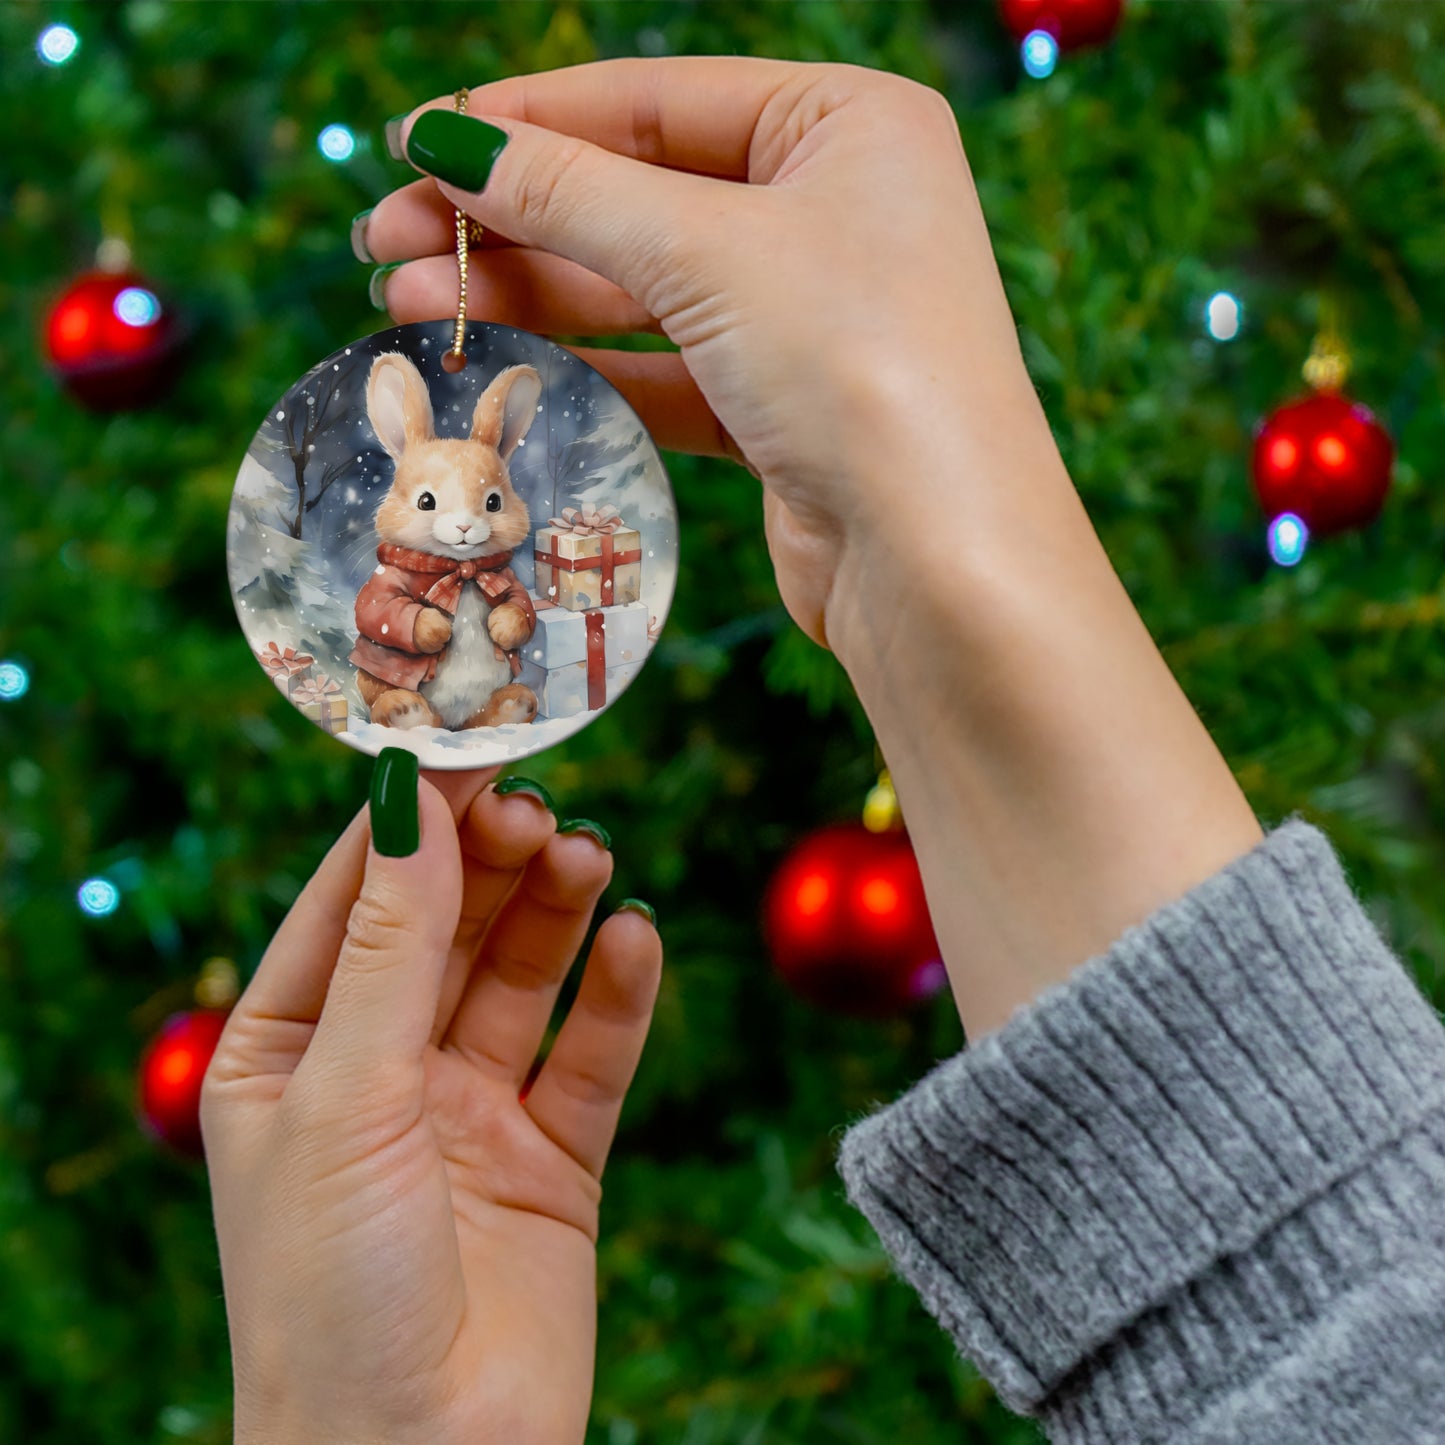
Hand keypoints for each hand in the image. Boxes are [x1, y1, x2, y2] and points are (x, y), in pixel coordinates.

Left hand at [201, 766, 661, 1444]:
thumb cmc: (331, 1292)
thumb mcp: (346, 1096)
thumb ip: (391, 946)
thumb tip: (410, 800)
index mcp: (290, 1053)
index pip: (353, 902)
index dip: (410, 823)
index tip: (468, 746)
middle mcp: (380, 1073)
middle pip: (447, 928)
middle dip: (491, 863)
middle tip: (541, 808)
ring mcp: (469, 1114)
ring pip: (522, 978)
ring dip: (556, 912)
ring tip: (589, 857)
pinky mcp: (553, 1160)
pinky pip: (591, 1056)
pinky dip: (617, 995)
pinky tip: (636, 939)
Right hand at [362, 60, 1262, 1040]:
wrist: (940, 561)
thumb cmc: (860, 367)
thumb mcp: (706, 252)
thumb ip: (569, 192)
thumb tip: (446, 141)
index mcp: (847, 126)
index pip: (657, 99)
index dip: (528, 121)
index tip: (418, 146)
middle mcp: (835, 211)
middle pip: (639, 196)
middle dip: (510, 220)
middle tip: (386, 242)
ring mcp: (810, 315)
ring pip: (641, 289)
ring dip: (528, 294)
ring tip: (410, 303)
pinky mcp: (784, 408)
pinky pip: (665, 367)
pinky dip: (584, 364)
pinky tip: (496, 362)